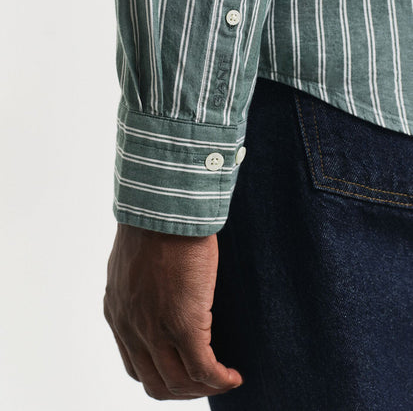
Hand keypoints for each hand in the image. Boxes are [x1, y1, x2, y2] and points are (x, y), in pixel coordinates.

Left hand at [103, 222, 243, 399]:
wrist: (163, 209)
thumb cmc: (154, 224)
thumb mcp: (133, 262)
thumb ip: (138, 286)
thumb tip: (157, 290)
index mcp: (118, 313)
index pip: (135, 364)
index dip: (163, 374)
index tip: (185, 369)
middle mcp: (131, 328)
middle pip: (156, 383)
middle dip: (183, 389)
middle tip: (207, 381)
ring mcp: (155, 329)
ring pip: (179, 384)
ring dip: (203, 389)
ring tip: (223, 379)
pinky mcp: (184, 324)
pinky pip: (204, 369)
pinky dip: (220, 380)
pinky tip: (234, 376)